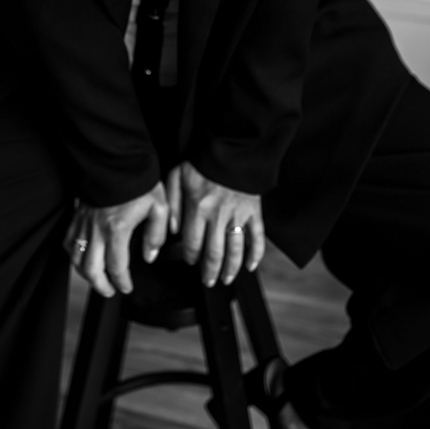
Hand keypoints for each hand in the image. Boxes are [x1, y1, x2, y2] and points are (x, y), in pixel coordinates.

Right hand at [64, 182, 168, 297]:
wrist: (116, 159)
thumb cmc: (138, 181)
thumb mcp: (158, 206)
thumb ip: (156, 234)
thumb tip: (150, 255)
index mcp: (117, 229)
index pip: (117, 267)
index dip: (122, 282)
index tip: (127, 287)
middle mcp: (97, 230)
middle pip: (91, 269)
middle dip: (100, 286)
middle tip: (110, 291)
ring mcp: (84, 223)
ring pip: (76, 258)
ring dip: (85, 274)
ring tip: (96, 278)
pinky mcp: (77, 216)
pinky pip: (68, 241)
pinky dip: (73, 254)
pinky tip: (81, 257)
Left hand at [166, 161, 264, 286]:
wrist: (230, 147)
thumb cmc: (202, 161)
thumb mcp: (177, 177)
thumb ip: (172, 204)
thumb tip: (171, 230)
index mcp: (198, 208)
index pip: (192, 244)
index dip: (190, 257)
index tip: (190, 261)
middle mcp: (218, 215)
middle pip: (214, 254)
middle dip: (209, 272)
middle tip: (208, 281)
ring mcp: (238, 215)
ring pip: (235, 250)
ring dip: (230, 269)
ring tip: (226, 279)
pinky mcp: (254, 211)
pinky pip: (257, 237)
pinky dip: (256, 254)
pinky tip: (250, 265)